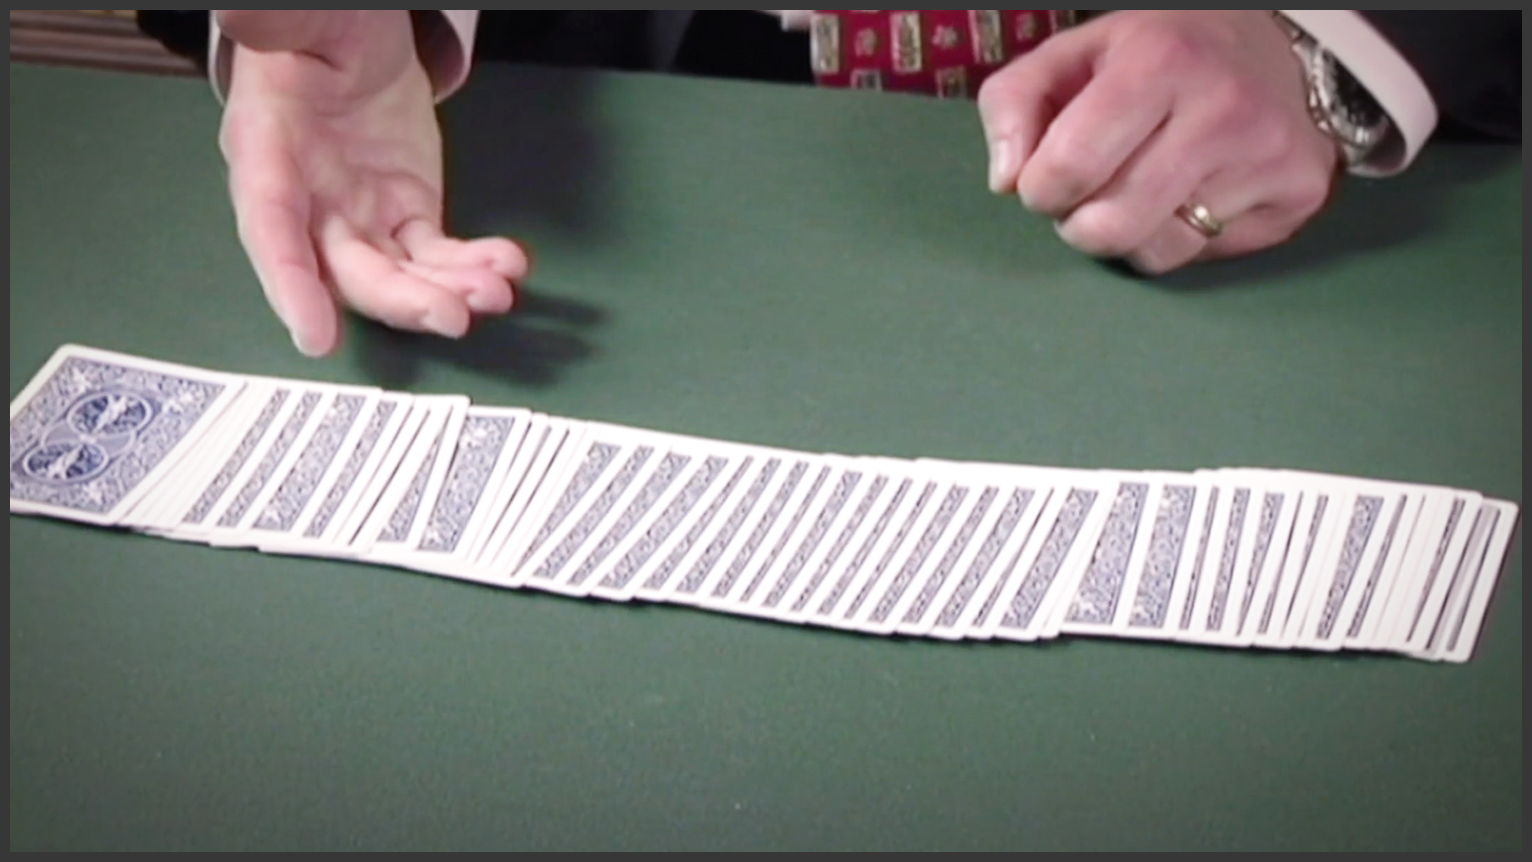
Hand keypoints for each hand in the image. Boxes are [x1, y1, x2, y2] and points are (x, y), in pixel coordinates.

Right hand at [217, 10, 526, 356]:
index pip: (272, 229)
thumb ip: (277, 26)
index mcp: (267, 155)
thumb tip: (243, 12)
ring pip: (400, 275)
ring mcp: (362, 216)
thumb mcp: (299, 22)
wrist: (352, 35)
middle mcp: (311, 203)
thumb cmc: (314, 31)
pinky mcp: (407, 215)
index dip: (291, 286)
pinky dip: (471, 265)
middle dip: (401, 300)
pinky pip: (438, 253)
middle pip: (350, 271)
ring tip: (496, 291)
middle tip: (453, 315)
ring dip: (447, 292)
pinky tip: (507, 264)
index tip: (315, 337)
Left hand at [978, 10, 1339, 273]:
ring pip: (1154, 252)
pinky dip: (1178, 235)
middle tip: (1091, 191)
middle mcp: (1222, 108)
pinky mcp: (1296, 197)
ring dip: (1126, 234)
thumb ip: (1013, 103)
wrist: (1278, 48)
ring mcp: (1266, 157)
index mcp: (1160, 60)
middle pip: (1109, 227)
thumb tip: (1005, 182)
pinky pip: (1201, 256)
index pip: (1068, 169)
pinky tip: (1190, 193)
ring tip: (1138, 189)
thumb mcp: (1076, 52)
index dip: (1040, 189)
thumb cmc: (1157, 54)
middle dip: (1079, 222)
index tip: (1048, 176)